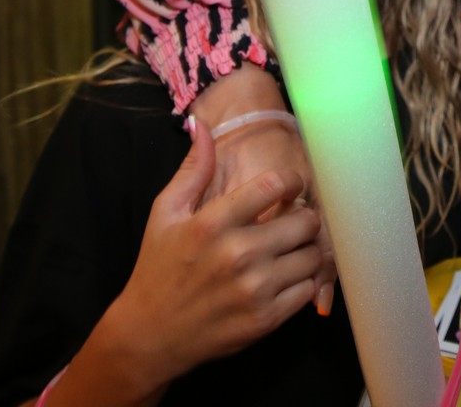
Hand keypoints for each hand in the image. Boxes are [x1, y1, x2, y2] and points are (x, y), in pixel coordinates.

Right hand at [65, 116, 322, 402]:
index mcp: (212, 223)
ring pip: (311, 257)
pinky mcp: (265, 320)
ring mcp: (254, 290)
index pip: (274, 185)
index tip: (290, 187)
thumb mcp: (165, 213)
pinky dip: (302, 282)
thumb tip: (202, 126)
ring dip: (306, 250)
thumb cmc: (158, 268)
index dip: (291, 181)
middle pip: (304, 222)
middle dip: (303, 217)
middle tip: (293, 221)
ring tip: (290, 249)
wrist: (149, 334)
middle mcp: (237, 255)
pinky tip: (284, 277)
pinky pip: (308, 290)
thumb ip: (192, 169)